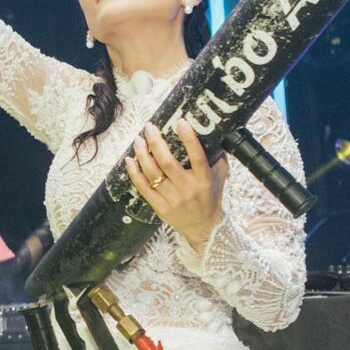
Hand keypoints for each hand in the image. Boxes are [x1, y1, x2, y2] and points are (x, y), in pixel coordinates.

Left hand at [127, 118, 229, 248]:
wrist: (203, 227)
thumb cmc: (211, 198)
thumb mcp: (220, 178)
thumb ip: (218, 158)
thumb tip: (216, 134)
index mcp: (204, 180)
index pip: (197, 156)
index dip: (188, 138)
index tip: (180, 122)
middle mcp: (187, 189)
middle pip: (167, 163)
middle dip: (155, 142)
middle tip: (149, 128)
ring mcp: (172, 199)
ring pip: (152, 174)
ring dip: (142, 154)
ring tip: (138, 140)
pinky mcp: (160, 207)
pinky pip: (143, 188)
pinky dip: (134, 173)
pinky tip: (129, 160)